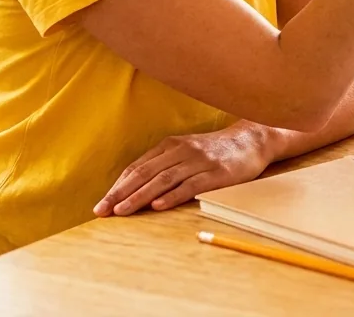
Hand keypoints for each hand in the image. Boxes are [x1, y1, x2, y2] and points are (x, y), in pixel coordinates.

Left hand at [93, 122, 282, 215]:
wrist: (252, 141)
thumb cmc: (215, 151)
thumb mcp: (187, 151)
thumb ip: (164, 164)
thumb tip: (134, 188)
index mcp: (171, 145)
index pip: (137, 167)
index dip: (117, 186)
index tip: (102, 204)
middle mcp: (182, 151)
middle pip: (145, 173)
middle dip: (121, 193)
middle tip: (102, 211)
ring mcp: (199, 161)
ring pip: (163, 180)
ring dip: (140, 196)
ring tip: (123, 211)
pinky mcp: (217, 173)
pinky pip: (191, 185)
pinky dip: (172, 195)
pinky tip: (158, 205)